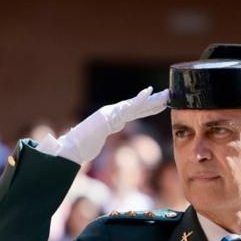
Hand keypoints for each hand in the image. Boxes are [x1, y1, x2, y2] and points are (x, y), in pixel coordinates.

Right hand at [53, 87, 169, 164]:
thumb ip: (100, 137)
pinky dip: (139, 99)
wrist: (71, 147)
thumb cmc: (79, 147)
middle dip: (154, 101)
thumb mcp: (95, 143)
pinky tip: (149, 92)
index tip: (159, 104)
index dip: (147, 108)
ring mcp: (111, 113)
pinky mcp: (110, 115)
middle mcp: (112, 113)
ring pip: (137, 105)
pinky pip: (128, 107)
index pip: (133, 112)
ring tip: (166, 95)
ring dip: (153, 100)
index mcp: (110, 119)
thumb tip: (103, 136)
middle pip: (138, 107)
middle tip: (168, 94)